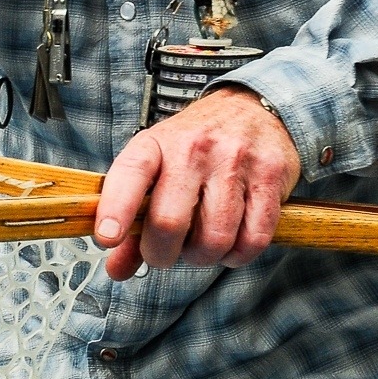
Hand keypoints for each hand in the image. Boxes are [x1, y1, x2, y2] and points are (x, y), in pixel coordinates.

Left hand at [93, 87, 301, 280]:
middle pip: (169, 221)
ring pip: (214, 238)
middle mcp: (194, 148)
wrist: (250, 108)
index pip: (130, 172)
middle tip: (164, 254)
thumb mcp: (157, 167)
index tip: (106, 237)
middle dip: (161, 254)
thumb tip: (116, 270)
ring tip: (200, 245)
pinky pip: (254, 239)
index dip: (115, 208)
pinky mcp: (271, 176)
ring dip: (203, 257)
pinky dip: (238, 255)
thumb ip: (135, 220)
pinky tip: (231, 244)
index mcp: (157, 143)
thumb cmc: (194, 146)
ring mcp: (235, 161)